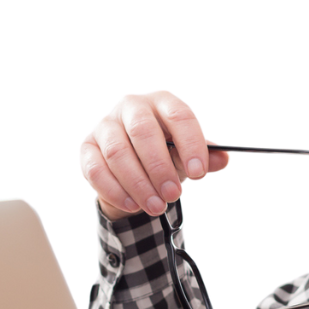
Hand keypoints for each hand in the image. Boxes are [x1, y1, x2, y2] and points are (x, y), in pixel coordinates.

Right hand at [77, 90, 230, 219]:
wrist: (135, 161)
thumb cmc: (168, 152)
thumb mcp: (189, 155)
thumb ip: (206, 157)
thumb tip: (221, 160)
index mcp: (162, 101)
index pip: (179, 116)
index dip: (191, 145)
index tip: (200, 174)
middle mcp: (132, 106)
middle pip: (143, 132)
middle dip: (160, 167)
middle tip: (173, 194)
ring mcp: (106, 125)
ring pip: (118, 152)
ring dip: (138, 184)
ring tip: (156, 206)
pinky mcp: (87, 147)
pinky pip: (96, 169)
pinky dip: (115, 190)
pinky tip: (133, 205)